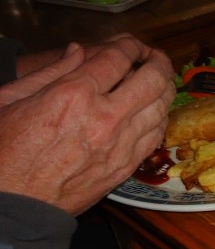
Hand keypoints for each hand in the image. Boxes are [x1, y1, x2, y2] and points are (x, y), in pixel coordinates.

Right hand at [0, 36, 174, 214]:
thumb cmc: (4, 149)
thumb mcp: (11, 98)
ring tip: (159, 81)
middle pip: (153, 80)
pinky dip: (160, 117)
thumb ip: (52, 71)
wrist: (14, 203)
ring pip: (161, 107)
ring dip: (164, 89)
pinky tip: (153, 111)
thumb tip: (79, 50)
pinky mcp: (126, 167)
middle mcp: (105, 117)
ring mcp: (121, 144)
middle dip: (158, 62)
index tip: (131, 44)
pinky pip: (156, 135)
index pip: (119, 57)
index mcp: (74, 94)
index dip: (130, 45)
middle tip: (155, 57)